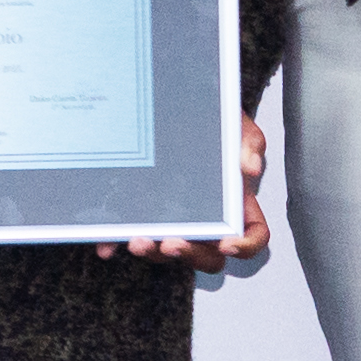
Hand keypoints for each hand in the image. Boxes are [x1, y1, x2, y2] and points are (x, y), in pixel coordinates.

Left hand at [104, 115, 273, 263]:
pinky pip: (133, 237)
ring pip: (169, 252)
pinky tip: (108, 245)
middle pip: (208, 255)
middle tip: (172, 243)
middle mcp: (208, 218)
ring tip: (139, 239)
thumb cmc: (212, 122)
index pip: (252, 234)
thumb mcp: (235, 124)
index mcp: (237, 203)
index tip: (227, 243)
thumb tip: (250, 167)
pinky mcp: (144, 214)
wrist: (176, 104)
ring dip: (154, 252)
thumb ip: (248, 142)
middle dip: (190, 255)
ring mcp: (175, 219)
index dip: (244, 246)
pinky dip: (118, 245)